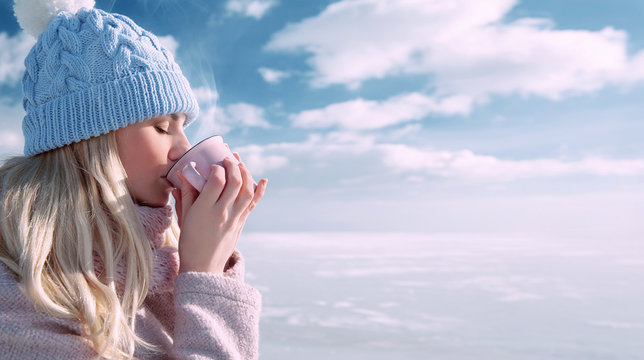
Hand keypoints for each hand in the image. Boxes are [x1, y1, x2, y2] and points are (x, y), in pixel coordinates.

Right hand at [171, 153, 266, 273]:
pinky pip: (253, 204)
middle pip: (235, 182)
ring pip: (247, 191)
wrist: (203, 267)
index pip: (217, 182)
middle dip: (233, 165)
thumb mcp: (184, 217)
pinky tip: (263, 180)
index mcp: (204, 210)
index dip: (217, 169)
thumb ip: (186, 194)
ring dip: (246, 174)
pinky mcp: (241, 224)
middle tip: (228, 158)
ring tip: (241, 164)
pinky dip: (260, 191)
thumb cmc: (190, 242)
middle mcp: (222, 213)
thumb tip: (184, 173)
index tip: (213, 165)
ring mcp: (234, 219)